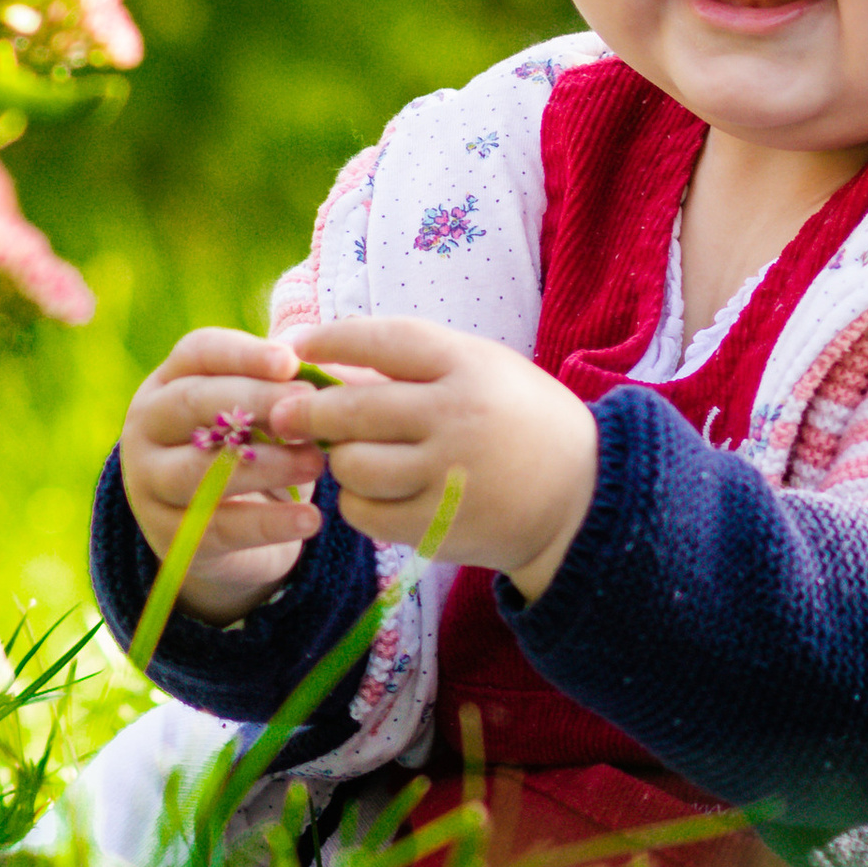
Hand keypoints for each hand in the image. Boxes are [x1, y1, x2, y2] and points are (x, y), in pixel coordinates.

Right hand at [118, 329, 331, 623]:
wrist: (229, 532)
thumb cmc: (250, 450)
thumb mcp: (261, 414)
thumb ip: (281, 389)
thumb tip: (324, 369)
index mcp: (168, 381)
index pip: (198, 352)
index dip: (244, 354)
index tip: (290, 362)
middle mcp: (145, 425)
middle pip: (192, 401)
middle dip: (255, 401)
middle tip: (307, 408)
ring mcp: (148, 481)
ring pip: (198, 469)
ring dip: (264, 464)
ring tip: (316, 464)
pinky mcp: (166, 534)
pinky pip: (218, 527)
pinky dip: (268, 523)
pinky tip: (310, 519)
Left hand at [266, 318, 597, 598]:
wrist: (582, 496)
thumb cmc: (519, 422)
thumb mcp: (481, 371)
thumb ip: (412, 365)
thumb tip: (323, 365)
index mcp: (468, 365)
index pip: (383, 341)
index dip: (330, 341)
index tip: (293, 347)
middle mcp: (457, 415)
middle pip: (352, 409)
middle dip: (305, 410)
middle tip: (284, 413)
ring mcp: (449, 474)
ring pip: (352, 465)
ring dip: (339, 461)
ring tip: (352, 457)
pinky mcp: (441, 525)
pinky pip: (365, 512)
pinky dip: (355, 503)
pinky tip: (371, 494)